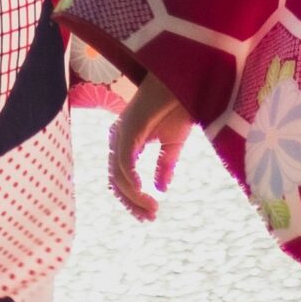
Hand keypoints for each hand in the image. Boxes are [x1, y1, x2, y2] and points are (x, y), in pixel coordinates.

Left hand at [108, 71, 192, 221]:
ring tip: (153, 208)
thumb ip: (165, 165)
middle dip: (131, 204)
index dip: (131, 200)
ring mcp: (122, 132)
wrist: (184, 83)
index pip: (119, 178)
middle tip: (150, 218)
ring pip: (118, 176)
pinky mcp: (129, 128)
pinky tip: (146, 191)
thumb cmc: (178, 106)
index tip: (149, 216)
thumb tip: (160, 189)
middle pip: (115, 181)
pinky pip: (125, 162)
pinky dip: (133, 180)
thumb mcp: (172, 143)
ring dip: (134, 197)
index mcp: (127, 142)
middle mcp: (119, 138)